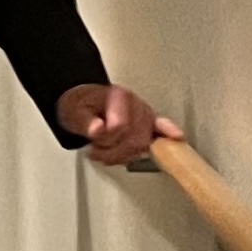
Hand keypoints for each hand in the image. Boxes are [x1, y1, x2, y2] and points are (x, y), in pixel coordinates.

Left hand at [58, 84, 181, 165]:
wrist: (85, 102)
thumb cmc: (82, 105)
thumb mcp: (74, 111)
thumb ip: (86, 122)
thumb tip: (97, 129)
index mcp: (117, 96)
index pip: (121, 125)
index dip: (107, 138)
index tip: (94, 140)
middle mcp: (134, 104)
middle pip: (134, 138)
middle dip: (113, 150)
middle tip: (96, 148)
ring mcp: (144, 113)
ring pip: (143, 143)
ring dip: (123, 154)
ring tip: (105, 151)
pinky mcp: (149, 123)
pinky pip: (162, 127)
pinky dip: (167, 132)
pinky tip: (176, 136)